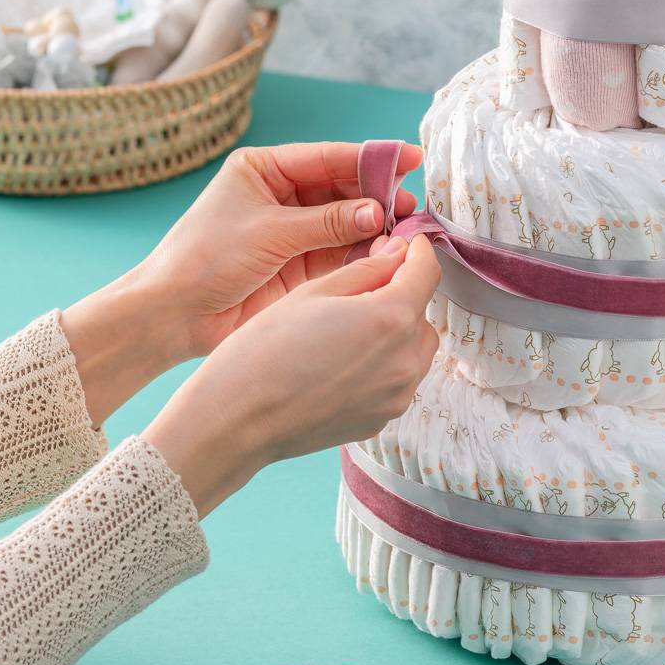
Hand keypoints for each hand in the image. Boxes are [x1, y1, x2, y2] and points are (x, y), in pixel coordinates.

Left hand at [138, 141, 421, 356]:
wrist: (173, 314)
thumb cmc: (205, 259)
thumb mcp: (270, 231)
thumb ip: (327, 221)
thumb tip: (378, 211)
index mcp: (264, 170)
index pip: (327, 157)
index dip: (370, 158)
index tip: (409, 158)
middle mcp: (282, 196)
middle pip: (342, 188)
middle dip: (378, 194)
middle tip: (411, 205)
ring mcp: (293, 231)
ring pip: (347, 221)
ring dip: (375, 225)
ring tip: (406, 230)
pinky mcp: (300, 264)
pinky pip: (341, 251)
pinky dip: (364, 251)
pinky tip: (386, 251)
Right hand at [143, 234, 440, 516]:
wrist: (236, 419)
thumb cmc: (264, 349)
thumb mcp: (314, 292)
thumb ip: (367, 269)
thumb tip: (399, 253)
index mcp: (390, 319)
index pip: (427, 272)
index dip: (417, 252)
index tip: (405, 245)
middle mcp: (405, 361)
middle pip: (422, 314)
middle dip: (401, 295)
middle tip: (362, 290)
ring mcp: (396, 396)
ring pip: (415, 350)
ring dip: (396, 332)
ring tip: (349, 329)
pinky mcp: (382, 420)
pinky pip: (396, 381)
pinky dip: (382, 365)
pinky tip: (342, 362)